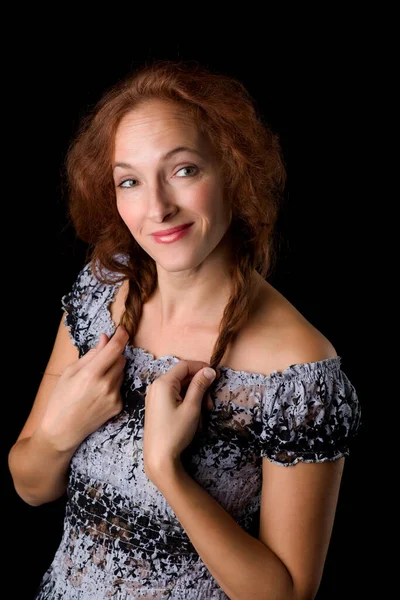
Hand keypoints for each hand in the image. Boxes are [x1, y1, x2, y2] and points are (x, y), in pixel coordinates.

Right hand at [36, 326, 128, 452]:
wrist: (62, 431)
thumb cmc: (61, 400)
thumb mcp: (69, 372)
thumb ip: (90, 355)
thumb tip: (105, 339)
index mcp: (92, 374)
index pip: (115, 349)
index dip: (121, 336)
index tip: (123, 329)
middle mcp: (107, 385)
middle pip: (121, 359)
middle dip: (114, 355)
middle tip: (99, 361)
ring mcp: (114, 397)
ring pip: (121, 373)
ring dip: (113, 370)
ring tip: (95, 381)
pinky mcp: (118, 406)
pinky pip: (120, 387)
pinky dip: (113, 385)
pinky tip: (98, 394)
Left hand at [143, 360, 217, 482]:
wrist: (159, 457)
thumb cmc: (175, 432)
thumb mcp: (191, 407)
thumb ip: (200, 386)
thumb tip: (209, 370)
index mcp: (162, 383)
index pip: (184, 366)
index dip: (201, 368)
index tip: (216, 376)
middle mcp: (156, 386)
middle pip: (182, 377)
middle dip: (199, 386)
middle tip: (209, 403)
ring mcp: (154, 397)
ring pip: (179, 388)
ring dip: (194, 395)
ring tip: (203, 411)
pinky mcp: (156, 407)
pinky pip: (173, 396)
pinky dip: (186, 401)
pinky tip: (194, 415)